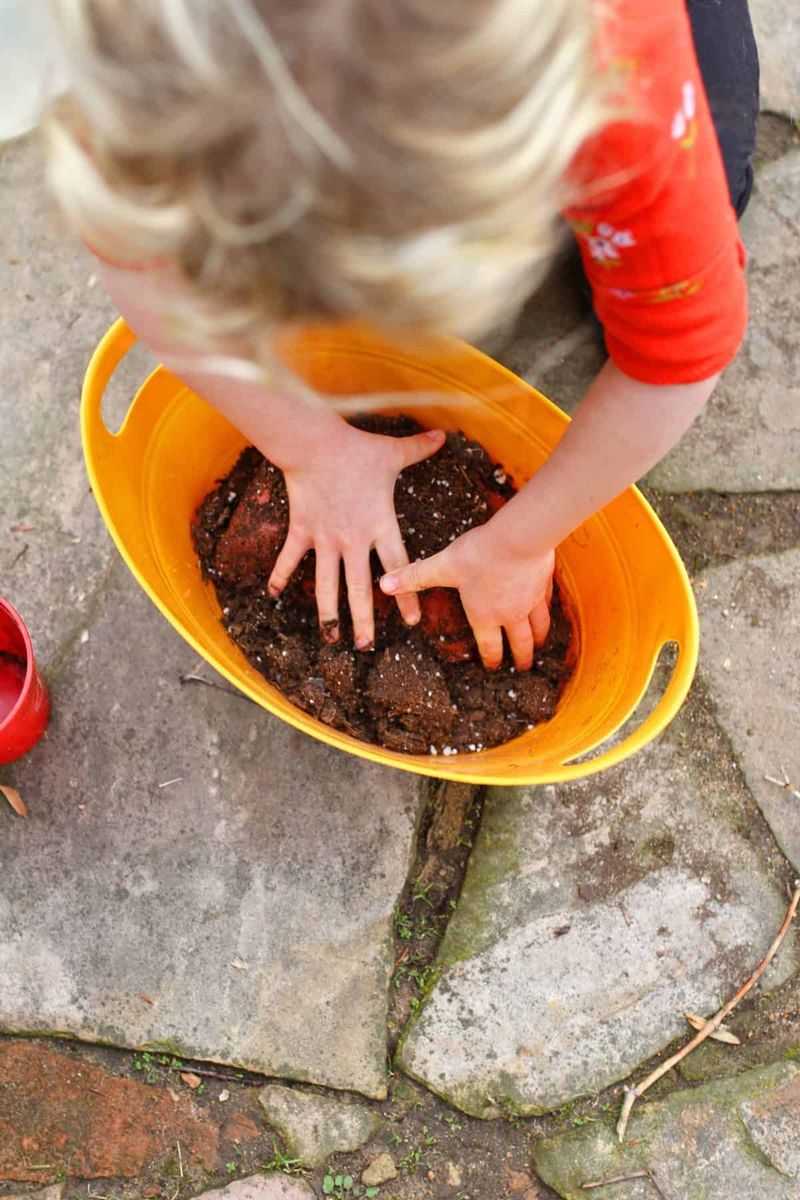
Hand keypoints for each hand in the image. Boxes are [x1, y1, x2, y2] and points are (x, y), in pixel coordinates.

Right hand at [267, 421, 445, 647]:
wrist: (315, 444)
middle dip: (364, 619)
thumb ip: (418, 450)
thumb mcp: (392, 452)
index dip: (407, 596)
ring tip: (330, 637)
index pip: (399, 567)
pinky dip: (281, 576)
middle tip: (367, 645)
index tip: (412, 622)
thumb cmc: (356, 449)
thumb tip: (443, 436)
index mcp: (380, 525)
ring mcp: (326, 538)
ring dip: (328, 612)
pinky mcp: (302, 530)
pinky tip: (273, 596)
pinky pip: (290, 559)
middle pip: (361, 588)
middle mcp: (353, 539)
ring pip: (327, 583)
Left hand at [380, 520, 553, 669]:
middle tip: (522, 667)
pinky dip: (546, 609)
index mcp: (485, 615)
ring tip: (539, 645)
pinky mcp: (544, 584)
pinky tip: (545, 607)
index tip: (493, 667)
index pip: (489, 645)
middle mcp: (511, 614)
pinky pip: (546, 602)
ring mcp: (530, 601)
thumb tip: (384, 585)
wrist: (518, 538)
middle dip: (520, 657)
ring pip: (538, 626)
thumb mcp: (442, 565)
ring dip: (538, 638)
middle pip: (519, 643)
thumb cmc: (479, 554)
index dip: (491, 658)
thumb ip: (414, 576)